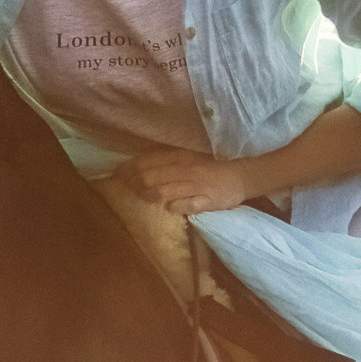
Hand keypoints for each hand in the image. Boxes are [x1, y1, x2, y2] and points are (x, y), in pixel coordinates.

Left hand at [118, 147, 256, 215]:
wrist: (242, 175)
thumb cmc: (213, 164)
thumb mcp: (190, 154)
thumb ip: (169, 158)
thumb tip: (141, 163)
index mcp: (180, 155)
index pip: (147, 162)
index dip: (129, 170)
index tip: (118, 175)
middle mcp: (185, 169)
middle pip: (150, 178)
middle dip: (135, 185)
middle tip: (127, 189)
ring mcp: (195, 186)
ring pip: (163, 193)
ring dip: (149, 196)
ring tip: (144, 198)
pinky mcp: (205, 201)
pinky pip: (182, 206)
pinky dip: (172, 207)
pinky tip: (169, 207)